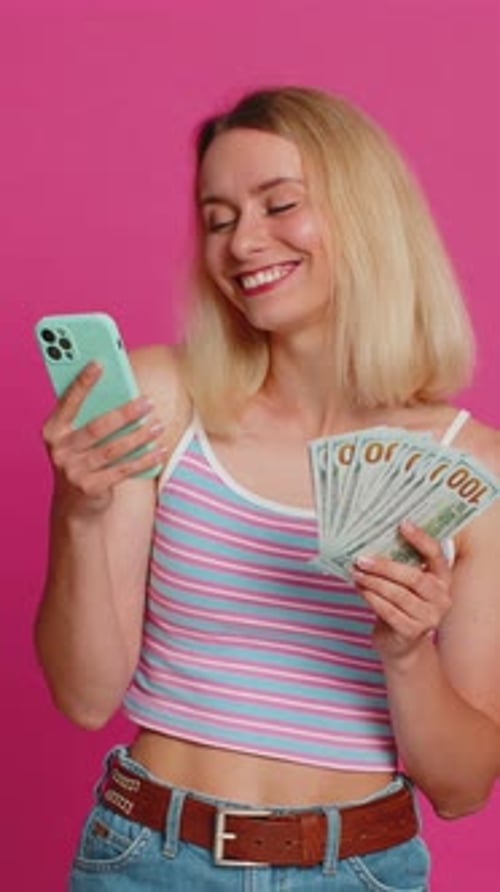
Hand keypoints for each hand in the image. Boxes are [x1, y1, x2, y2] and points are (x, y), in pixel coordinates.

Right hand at [42, 362, 165, 514]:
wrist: (76, 500)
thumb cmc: (83, 455)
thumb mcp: (79, 434)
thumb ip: (91, 413)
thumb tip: (122, 388)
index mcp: (53, 429)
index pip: (68, 401)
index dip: (83, 381)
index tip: (100, 362)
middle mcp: (59, 450)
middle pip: (97, 427)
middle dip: (125, 413)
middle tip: (148, 402)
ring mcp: (73, 471)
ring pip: (113, 449)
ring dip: (139, 437)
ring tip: (159, 425)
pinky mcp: (90, 487)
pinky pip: (122, 470)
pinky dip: (144, 460)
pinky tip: (159, 450)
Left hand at [351, 520, 452, 662]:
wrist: (401, 642)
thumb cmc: (402, 603)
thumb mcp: (406, 582)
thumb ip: (400, 563)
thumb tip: (372, 540)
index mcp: (443, 578)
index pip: (435, 554)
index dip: (420, 538)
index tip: (402, 524)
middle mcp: (442, 597)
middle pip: (413, 577)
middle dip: (385, 566)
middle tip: (361, 558)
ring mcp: (430, 617)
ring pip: (398, 594)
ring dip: (374, 582)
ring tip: (356, 572)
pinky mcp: (413, 632)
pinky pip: (389, 612)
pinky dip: (372, 599)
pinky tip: (361, 589)